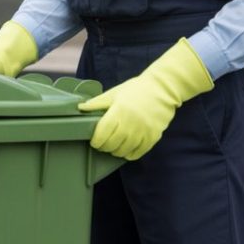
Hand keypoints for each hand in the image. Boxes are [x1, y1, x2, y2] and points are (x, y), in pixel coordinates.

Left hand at [77, 38, 213, 160]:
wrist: (162, 89)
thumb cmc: (136, 89)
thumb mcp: (114, 93)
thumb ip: (97, 103)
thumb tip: (80, 108)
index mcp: (119, 111)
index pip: (102, 133)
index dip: (95, 140)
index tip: (93, 140)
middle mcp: (131, 124)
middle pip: (111, 144)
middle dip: (103, 146)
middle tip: (101, 144)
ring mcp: (143, 132)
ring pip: (123, 151)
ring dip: (115, 151)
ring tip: (112, 147)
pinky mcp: (153, 137)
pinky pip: (138, 153)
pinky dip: (129, 154)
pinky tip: (125, 150)